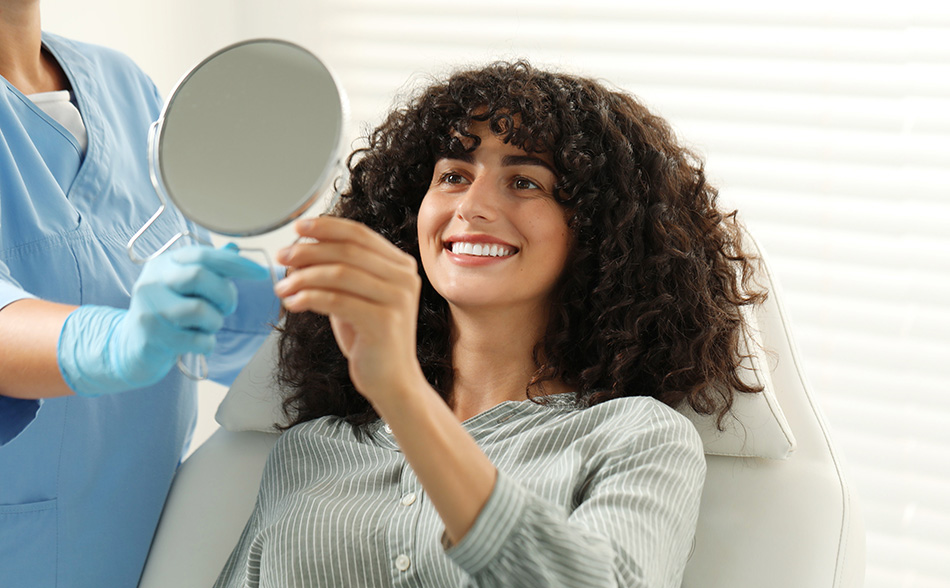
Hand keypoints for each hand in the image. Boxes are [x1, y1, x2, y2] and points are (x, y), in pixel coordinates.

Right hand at [57, 244, 268, 396]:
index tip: (261, 273)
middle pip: (200, 276)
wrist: (131, 346)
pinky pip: (197, 340)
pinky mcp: (151, 335)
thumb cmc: (168, 311)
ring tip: (207, 325)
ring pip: (200, 311)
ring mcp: (149, 307)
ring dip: (215, 322)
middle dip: (225, 295)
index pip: (204, 255)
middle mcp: (153, 280)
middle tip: (227, 307)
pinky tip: (198, 341)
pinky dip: (207, 343)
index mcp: (165, 263)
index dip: (236, 263)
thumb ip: (210, 269)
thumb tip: (234, 248)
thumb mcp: (184, 286)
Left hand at [274, 217, 422, 403]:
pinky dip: (308, 298)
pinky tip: (292, 303)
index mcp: (400, 266)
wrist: (391, 380)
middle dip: (309, 251)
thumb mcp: (355, 297)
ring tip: (282, 287)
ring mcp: (397, 299)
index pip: (360, 234)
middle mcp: (404, 278)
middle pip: (347, 251)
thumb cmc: (370, 338)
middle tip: (282, 257)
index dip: (326, 227)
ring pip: (339, 274)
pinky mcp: (384, 321)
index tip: (298, 228)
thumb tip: (298, 250)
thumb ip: (337, 272)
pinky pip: (336, 301)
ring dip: (303, 277)